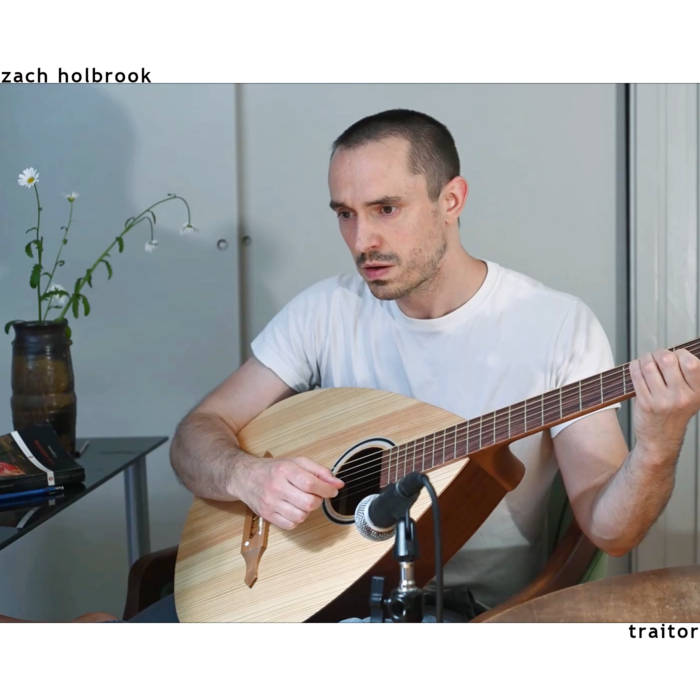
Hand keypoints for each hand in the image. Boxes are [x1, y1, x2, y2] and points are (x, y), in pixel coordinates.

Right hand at [233, 456, 343, 529]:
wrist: (246, 477)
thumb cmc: (274, 469)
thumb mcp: (297, 462)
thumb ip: (320, 471)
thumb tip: (338, 484)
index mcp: (285, 470)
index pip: (310, 483)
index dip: (326, 489)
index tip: (332, 490)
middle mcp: (276, 487)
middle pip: (308, 503)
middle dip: (318, 500)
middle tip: (316, 495)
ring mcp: (270, 503)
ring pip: (301, 516)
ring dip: (308, 510)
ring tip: (303, 501)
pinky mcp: (267, 515)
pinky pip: (291, 525)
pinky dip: (297, 519)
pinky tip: (294, 508)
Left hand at [629, 348, 699, 463]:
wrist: (660, 440)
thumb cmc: (675, 415)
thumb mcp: (692, 397)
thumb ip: (689, 377)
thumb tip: (675, 352)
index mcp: (697, 393)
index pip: (692, 362)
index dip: (681, 354)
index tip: (676, 356)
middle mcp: (681, 397)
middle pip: (667, 359)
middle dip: (659, 353)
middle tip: (656, 357)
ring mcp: (662, 400)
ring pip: (649, 365)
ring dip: (644, 358)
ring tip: (646, 361)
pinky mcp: (644, 403)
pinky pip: (636, 375)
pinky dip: (634, 366)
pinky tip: (637, 367)